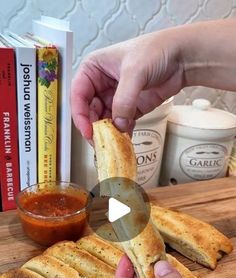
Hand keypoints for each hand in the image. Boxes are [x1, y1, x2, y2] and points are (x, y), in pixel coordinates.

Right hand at [71, 19, 235, 139]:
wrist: (182, 58)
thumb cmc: (155, 52)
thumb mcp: (135, 72)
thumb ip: (124, 100)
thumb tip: (118, 125)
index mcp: (94, 69)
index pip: (78, 95)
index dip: (80, 115)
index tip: (88, 131)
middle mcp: (101, 85)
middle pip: (89, 112)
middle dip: (94, 128)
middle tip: (101, 144)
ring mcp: (115, 98)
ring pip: (104, 121)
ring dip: (108, 134)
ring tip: (112, 146)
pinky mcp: (130, 109)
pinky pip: (120, 125)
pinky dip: (122, 135)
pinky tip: (124, 142)